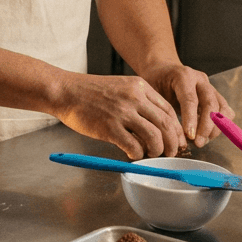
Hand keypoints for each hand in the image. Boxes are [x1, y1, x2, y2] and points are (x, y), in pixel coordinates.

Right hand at [53, 74, 185, 159]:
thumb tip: (153, 126)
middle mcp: (135, 98)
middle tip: (169, 153)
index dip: (176, 129)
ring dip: (156, 151)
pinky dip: (137, 154)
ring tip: (150, 154)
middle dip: (172, 143)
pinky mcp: (110, 127)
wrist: (65, 91)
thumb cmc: (89, 92)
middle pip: (166, 124)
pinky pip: (134, 146)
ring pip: (154, 137)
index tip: (176, 140)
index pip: (168, 110)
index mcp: (139, 87)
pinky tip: (132, 154)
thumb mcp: (120, 88)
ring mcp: (122, 112)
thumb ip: (137, 102)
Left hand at [137, 63, 233, 145]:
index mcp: (183, 76)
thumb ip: (157, 107)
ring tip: (202, 141)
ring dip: (215, 128)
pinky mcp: (215, 95)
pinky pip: (225, 110)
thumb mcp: (150, 90)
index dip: (191, 119)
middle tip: (197, 143)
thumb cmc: (155, 81)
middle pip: (210, 104)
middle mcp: (200, 79)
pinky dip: (222, 124)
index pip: (190, 99)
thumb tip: (161, 133)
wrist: (163, 69)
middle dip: (206, 127)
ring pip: (222, 108)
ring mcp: (210, 86)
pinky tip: (208, 134)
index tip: (189, 136)